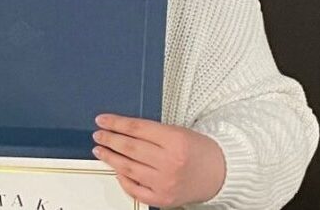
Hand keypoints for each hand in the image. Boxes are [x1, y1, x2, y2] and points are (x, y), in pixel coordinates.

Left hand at [92, 114, 224, 207]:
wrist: (220, 174)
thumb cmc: (199, 150)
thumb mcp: (178, 132)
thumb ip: (151, 132)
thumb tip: (120, 129)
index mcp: (175, 141)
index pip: (136, 129)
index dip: (115, 123)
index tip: (102, 120)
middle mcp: (170, 162)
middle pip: (129, 148)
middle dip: (109, 140)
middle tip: (98, 135)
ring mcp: (165, 183)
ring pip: (128, 168)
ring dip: (110, 158)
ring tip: (100, 150)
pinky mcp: (163, 198)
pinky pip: (135, 189)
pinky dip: (123, 179)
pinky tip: (116, 170)